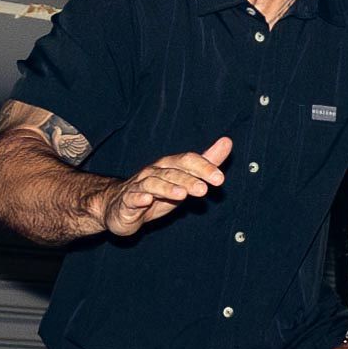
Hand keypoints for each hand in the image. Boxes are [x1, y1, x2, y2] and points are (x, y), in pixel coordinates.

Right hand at [100, 136, 232, 236]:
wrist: (120, 206)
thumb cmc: (157, 192)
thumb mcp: (185, 179)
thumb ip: (205, 163)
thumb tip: (227, 142)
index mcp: (169, 166)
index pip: (187, 161)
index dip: (203, 168)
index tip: (220, 179)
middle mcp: (154, 172)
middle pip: (172, 172)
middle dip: (189, 179)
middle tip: (204, 190)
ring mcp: (139, 186)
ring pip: (153, 183)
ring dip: (167, 188)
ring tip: (182, 194)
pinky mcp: (127, 202)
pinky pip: (133, 198)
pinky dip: (139, 198)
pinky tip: (147, 200)